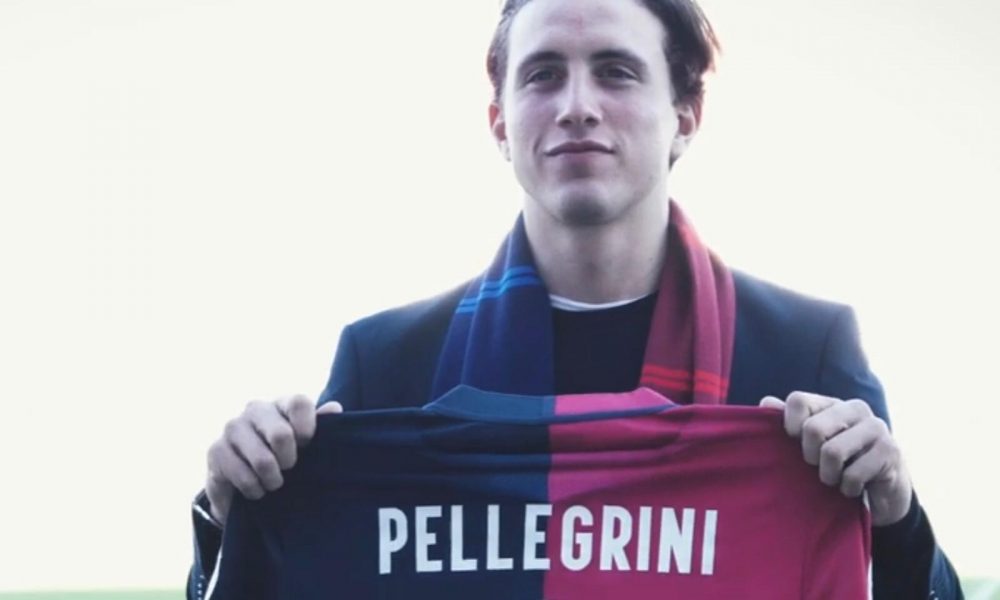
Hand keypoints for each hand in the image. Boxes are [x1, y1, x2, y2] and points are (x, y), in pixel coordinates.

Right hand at [205, 395, 343, 525]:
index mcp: (282, 404)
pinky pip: (243, 476)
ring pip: (263, 461)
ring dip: (273, 480)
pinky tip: (256, 490)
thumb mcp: (306, 444)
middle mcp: (256, 409)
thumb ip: (322, 427)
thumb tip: (335, 409)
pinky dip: (255, 490)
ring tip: (275, 483)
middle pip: (281, 434)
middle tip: (290, 469)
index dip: (307, 428)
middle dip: (289, 461)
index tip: (308, 446)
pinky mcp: (215, 450)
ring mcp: (233, 427)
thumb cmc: (284, 457)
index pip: (299, 403)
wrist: (244, 483)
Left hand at [759, 391, 911, 525]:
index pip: (798, 400)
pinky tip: (853, 488)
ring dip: (829, 476)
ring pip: (832, 452)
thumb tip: (766, 403)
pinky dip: (847, 488)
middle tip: (818, 467)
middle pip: (813, 429)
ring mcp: (875, 427)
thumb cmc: (838, 465)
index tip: (794, 444)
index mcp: (831, 403)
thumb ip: (789, 423)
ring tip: (835, 479)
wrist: (882, 492)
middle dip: (810, 457)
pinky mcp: (890, 451)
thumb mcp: (811, 445)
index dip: (789, 426)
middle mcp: (854, 408)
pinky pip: (853, 474)